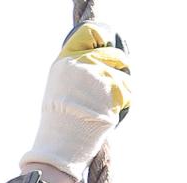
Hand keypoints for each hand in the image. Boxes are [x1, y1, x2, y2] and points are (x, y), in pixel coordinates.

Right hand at [20, 22, 130, 182]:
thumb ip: (76, 71)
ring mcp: (100, 76)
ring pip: (124, 75)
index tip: (107, 47)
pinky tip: (112, 113)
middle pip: (113, 54)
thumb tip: (95, 65)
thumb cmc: (59, 123)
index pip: (91, 34)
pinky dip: (124, 103)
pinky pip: (128, 92)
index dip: (103, 39)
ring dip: (121, 90)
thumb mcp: (59, 87)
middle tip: (116, 83)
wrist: (61, 142)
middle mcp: (84, 63)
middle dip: (119, 67)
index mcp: (67, 60)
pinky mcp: (113, 91)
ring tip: (110, 105)